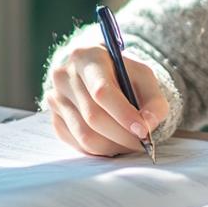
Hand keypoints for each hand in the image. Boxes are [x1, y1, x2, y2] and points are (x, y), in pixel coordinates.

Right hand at [44, 35, 168, 156]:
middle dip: (122, 135)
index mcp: (87, 57)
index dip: (124, 114)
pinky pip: (77, 143)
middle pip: (93, 116)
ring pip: (84, 135)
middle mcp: (64, 76)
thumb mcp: (143, 76)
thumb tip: (148, 125)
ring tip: (130, 143)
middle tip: (142, 143)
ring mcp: (55, 98)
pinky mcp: (54, 118)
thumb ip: (153, 100)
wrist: (96, 70)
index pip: (102, 91)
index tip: (143, 131)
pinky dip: (100, 149)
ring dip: (113, 146)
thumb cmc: (122, 72)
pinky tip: (113, 141)